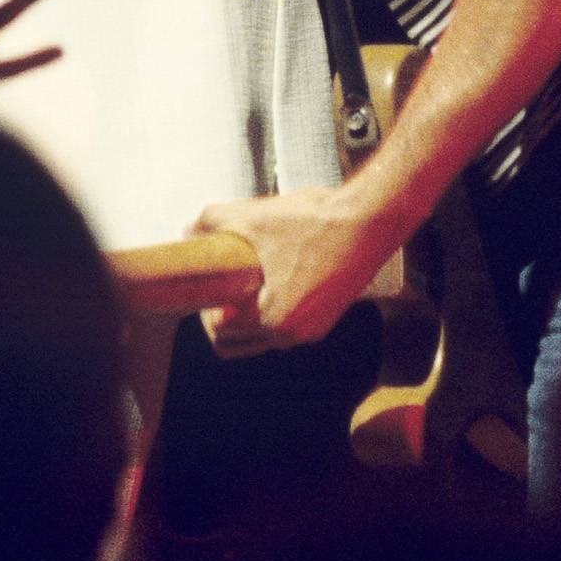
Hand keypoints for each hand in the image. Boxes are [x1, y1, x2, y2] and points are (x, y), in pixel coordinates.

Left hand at [192, 183, 399, 355]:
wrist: (369, 219)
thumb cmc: (321, 223)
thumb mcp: (254, 217)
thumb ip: (213, 223)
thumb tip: (191, 229)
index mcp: (276, 320)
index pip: (220, 332)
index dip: (206, 306)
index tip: (210, 285)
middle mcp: (295, 334)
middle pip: (238, 343)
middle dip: (224, 316)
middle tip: (222, 286)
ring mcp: (313, 329)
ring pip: (263, 336)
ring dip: (249, 313)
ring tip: (249, 276)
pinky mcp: (326, 317)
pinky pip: (287, 324)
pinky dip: (273, 307)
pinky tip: (274, 274)